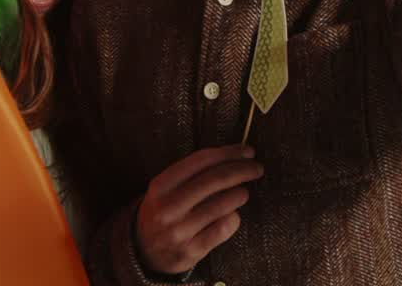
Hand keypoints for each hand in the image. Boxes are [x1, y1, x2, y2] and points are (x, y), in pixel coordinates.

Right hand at [135, 145, 263, 275]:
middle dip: (241, 170)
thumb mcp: (167, 188)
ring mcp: (179, 231)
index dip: (228, 153)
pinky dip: (234, 218)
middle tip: (257, 168)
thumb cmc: (165, 211)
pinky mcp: (191, 251)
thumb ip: (194, 172)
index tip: (247, 150)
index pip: (201, 160)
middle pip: (214, 180)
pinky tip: (233, 215)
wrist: (144, 252)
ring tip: (243, 192)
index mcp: (161, 185)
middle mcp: (168, 207)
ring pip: (221, 205)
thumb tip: (235, 156)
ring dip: (240, 194)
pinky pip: (223, 229)